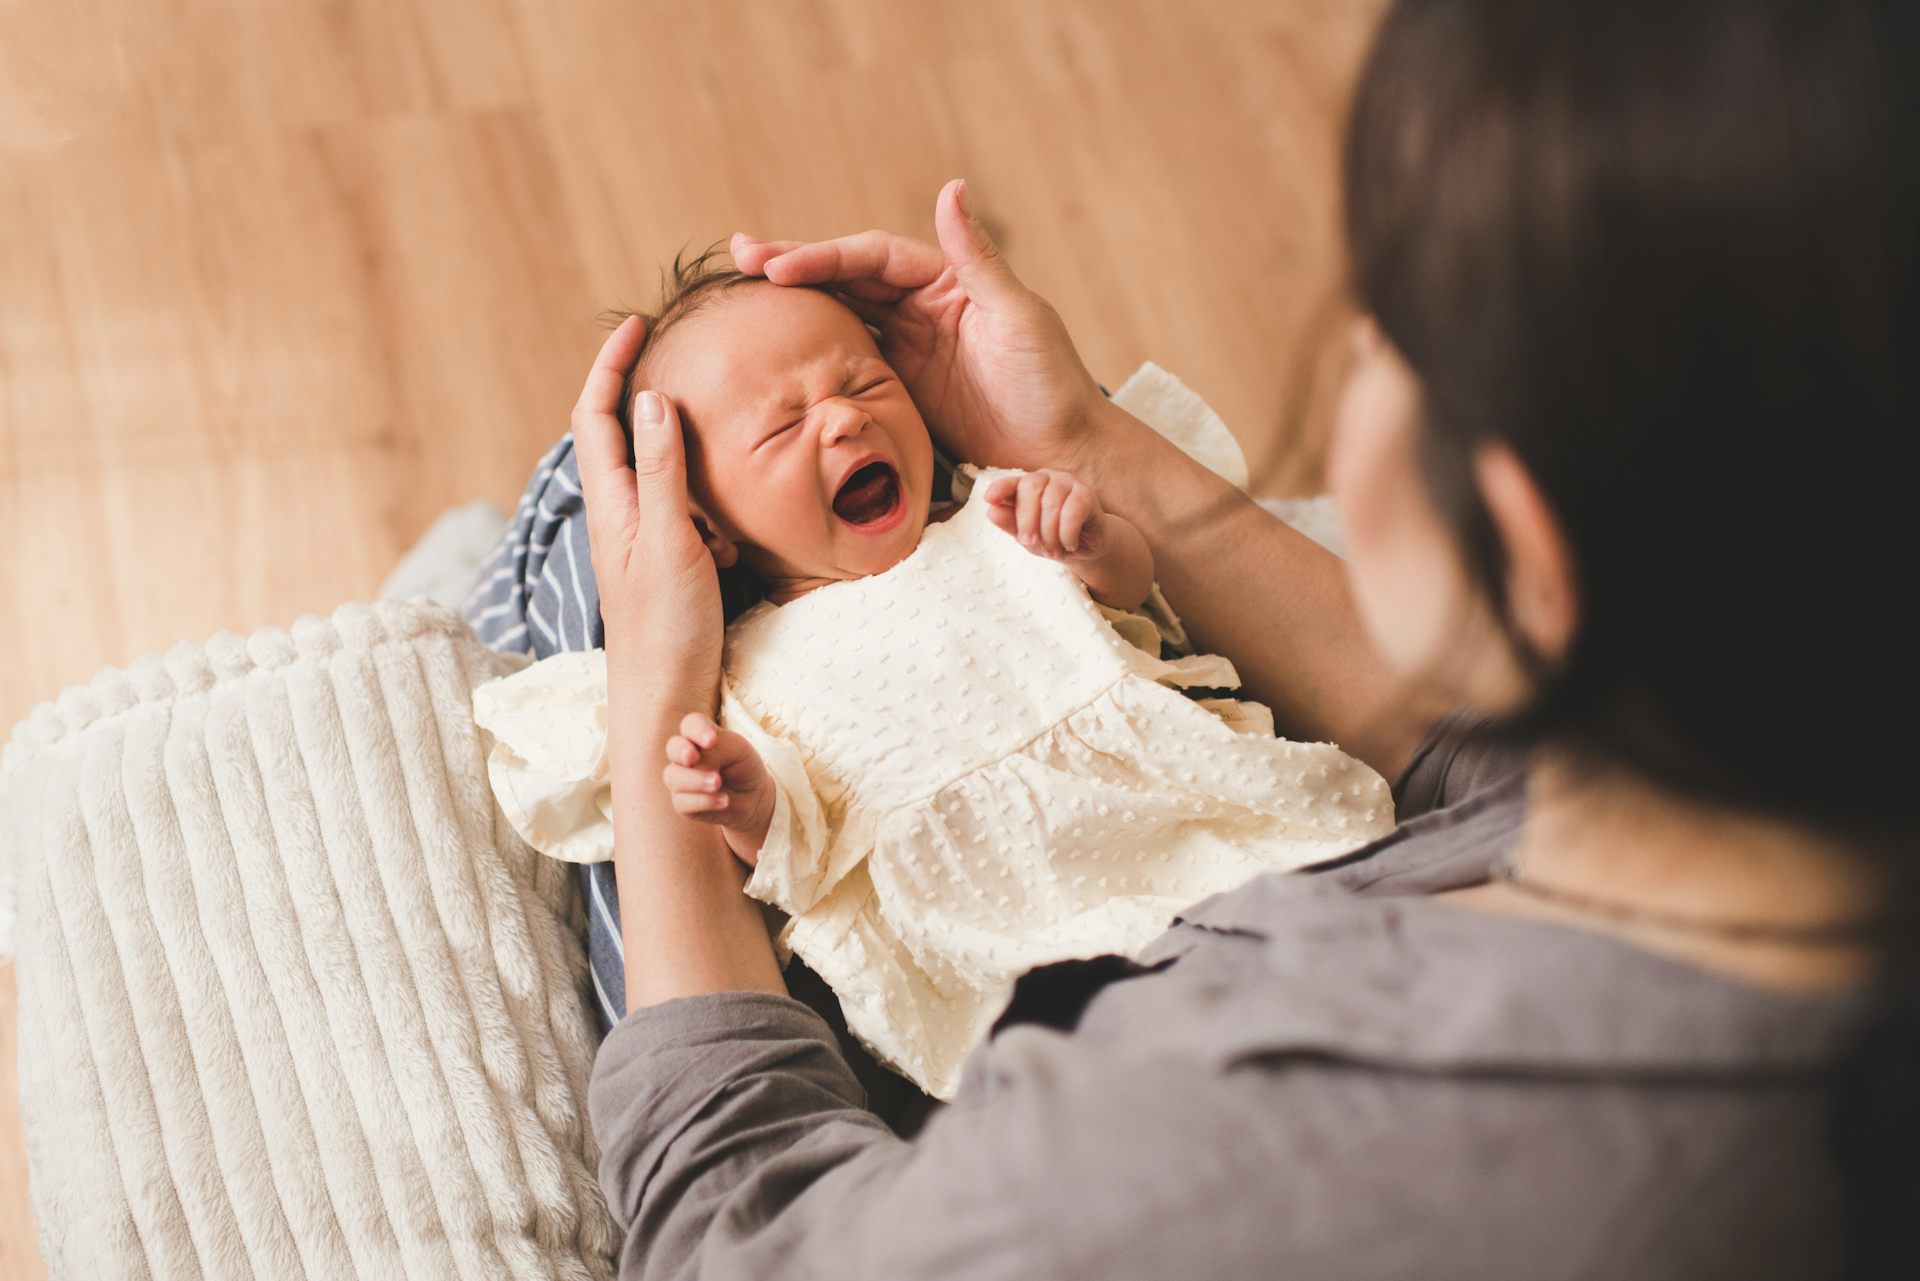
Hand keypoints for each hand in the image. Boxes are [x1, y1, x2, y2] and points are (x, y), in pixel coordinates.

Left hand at [572, 317, 723, 699]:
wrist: (665, 701)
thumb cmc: (667, 629)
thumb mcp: (672, 541)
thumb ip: (662, 470)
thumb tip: (651, 397)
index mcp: (612, 503)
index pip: (597, 413)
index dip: (611, 364)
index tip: (639, 324)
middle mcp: (619, 515)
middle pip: (615, 431)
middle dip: (638, 385)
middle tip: (676, 351)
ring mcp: (640, 539)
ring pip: (649, 466)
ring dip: (672, 435)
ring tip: (710, 415)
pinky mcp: (665, 561)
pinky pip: (677, 503)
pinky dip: (699, 485)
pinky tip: (728, 502)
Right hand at [662, 712, 774, 865]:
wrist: (753, 798)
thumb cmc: (743, 767)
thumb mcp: (738, 751)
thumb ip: (717, 749)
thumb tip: (696, 763)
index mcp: (699, 736)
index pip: (690, 725)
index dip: (697, 730)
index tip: (712, 740)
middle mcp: (685, 756)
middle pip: (673, 747)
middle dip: (681, 751)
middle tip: (693, 757)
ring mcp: (681, 780)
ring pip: (672, 776)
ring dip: (696, 779)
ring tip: (717, 783)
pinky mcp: (683, 804)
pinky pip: (682, 802)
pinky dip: (704, 801)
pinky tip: (724, 800)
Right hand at [730, 179, 1109, 477]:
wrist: (1062, 453)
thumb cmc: (1051, 383)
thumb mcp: (1018, 316)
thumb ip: (978, 257)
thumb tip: (952, 187)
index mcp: (946, 280)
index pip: (872, 257)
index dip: (824, 256)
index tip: (778, 264)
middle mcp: (921, 306)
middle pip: (847, 277)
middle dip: (793, 266)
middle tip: (739, 256)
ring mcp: (908, 348)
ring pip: (841, 315)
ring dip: (796, 303)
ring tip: (744, 291)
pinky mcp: (899, 390)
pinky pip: (847, 362)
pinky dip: (812, 351)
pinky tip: (778, 348)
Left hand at [982, 470, 1110, 559]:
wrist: (1084, 548)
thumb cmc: (1051, 537)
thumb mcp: (1027, 536)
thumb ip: (1010, 524)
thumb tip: (991, 511)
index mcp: (1027, 486)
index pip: (1011, 482)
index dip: (1000, 488)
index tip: (989, 499)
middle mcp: (1047, 478)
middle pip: (1030, 487)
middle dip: (1026, 519)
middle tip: (1029, 542)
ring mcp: (1068, 483)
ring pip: (1051, 502)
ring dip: (1049, 533)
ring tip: (1053, 550)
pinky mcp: (1087, 495)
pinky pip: (1072, 512)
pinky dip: (1067, 534)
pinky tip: (1069, 544)